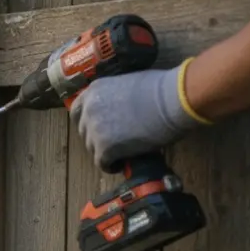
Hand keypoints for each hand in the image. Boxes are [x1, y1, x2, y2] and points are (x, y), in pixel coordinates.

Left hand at [69, 63, 205, 171]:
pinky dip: (112, 166)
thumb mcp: (128, 85)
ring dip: (106, 152)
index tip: (97, 130)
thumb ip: (113, 97)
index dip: (86, 123)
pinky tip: (122, 164)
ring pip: (93, 149)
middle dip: (97, 139)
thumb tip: (116, 110)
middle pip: (84, 132)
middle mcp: (89, 110)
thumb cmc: (161, 89)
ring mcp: (95, 130)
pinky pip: (102, 163)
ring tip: (122, 153)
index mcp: (94, 91)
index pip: (77, 112)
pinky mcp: (105, 148)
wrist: (173, 100)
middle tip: (115, 142)